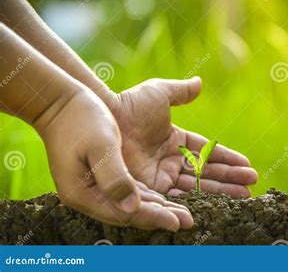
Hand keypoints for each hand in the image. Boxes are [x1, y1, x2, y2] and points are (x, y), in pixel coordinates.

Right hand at [39, 88, 192, 230]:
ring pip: (133, 204)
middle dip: (162, 217)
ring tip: (182, 213)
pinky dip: (148, 196)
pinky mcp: (102, 176)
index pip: (125, 213)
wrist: (61, 103)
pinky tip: (166, 197)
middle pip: (131, 213)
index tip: (177, 223)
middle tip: (188, 222)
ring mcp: (94, 187)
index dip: (153, 218)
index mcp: (84, 193)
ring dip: (158, 208)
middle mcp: (89, 196)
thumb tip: (132, 208)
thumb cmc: (80, 119)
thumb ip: (116, 178)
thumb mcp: (101, 145)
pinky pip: (130, 191)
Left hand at [109, 77, 257, 197]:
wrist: (103, 118)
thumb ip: (180, 92)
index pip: (207, 152)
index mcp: (175, 140)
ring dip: (221, 192)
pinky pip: (175, 198)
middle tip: (252, 186)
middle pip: (206, 172)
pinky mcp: (150, 189)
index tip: (247, 166)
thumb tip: (200, 82)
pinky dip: (195, 203)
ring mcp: (160, 176)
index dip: (228, 159)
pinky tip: (215, 207)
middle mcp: (170, 161)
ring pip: (196, 187)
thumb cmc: (130, 104)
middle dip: (230, 179)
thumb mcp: (160, 93)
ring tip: (244, 197)